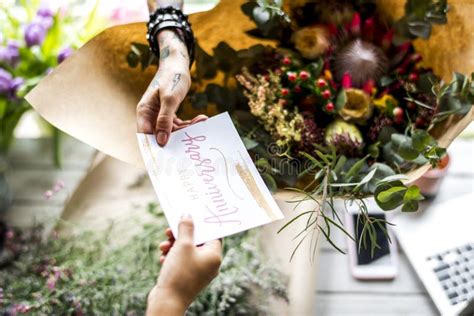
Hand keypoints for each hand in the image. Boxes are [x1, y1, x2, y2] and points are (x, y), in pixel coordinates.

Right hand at [136, 29, 191, 145]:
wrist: (178, 64)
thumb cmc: (172, 78)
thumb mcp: (170, 99)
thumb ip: (165, 120)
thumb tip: (161, 141)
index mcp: (144, 112)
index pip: (145, 136)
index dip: (154, 147)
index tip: (168, 157)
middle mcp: (150, 116)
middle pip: (161, 135)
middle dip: (178, 137)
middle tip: (194, 137)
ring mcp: (159, 115)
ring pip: (173, 131)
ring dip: (188, 129)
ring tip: (202, 121)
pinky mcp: (169, 114)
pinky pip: (179, 125)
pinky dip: (189, 124)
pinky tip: (202, 119)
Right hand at [146, 216, 221, 314]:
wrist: (167, 302)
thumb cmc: (179, 273)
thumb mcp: (183, 245)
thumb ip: (186, 228)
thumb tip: (188, 215)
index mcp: (214, 256)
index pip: (214, 234)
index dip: (203, 224)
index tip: (193, 216)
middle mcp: (209, 264)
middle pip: (197, 241)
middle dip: (182, 235)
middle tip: (170, 230)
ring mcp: (198, 271)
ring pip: (186, 250)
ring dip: (173, 245)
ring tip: (163, 245)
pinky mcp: (187, 277)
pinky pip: (181, 261)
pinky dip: (171, 257)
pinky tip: (163, 258)